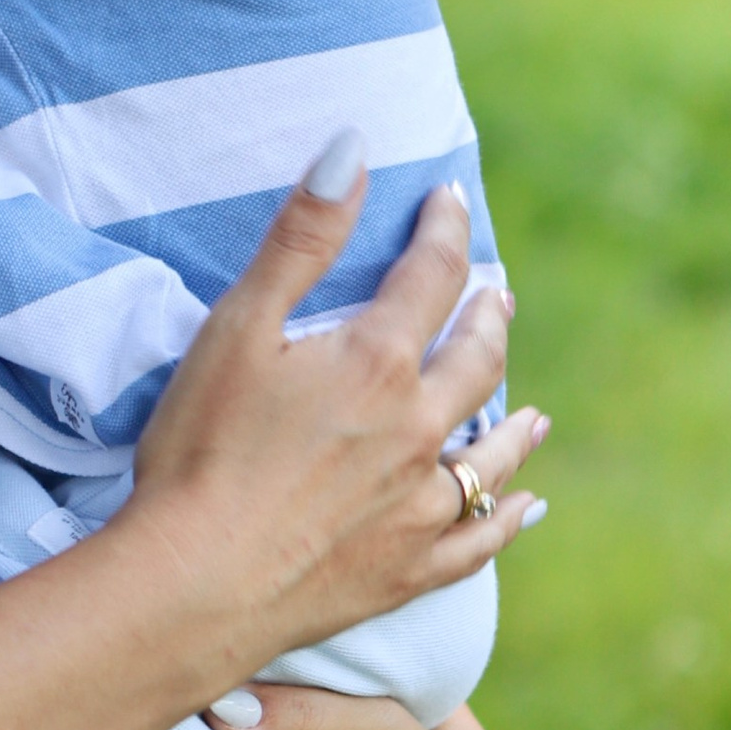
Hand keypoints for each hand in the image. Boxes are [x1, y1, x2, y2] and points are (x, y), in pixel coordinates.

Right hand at [126, 160, 542, 687]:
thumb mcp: (237, 327)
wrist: (197, 580)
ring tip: (533, 407)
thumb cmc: (200, 449)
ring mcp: (421, 502)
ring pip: (494, 451)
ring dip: (516, 420)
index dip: (442, 231)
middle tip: (495, 298)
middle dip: (487, 318)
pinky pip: (481, 538)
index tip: (449, 203)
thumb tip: (352, 148)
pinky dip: (509, 518)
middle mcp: (419, 427)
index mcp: (377, 361)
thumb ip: (299, 238)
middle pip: (476, 359)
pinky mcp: (410, 566)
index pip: (430, 276)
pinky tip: (527, 506)